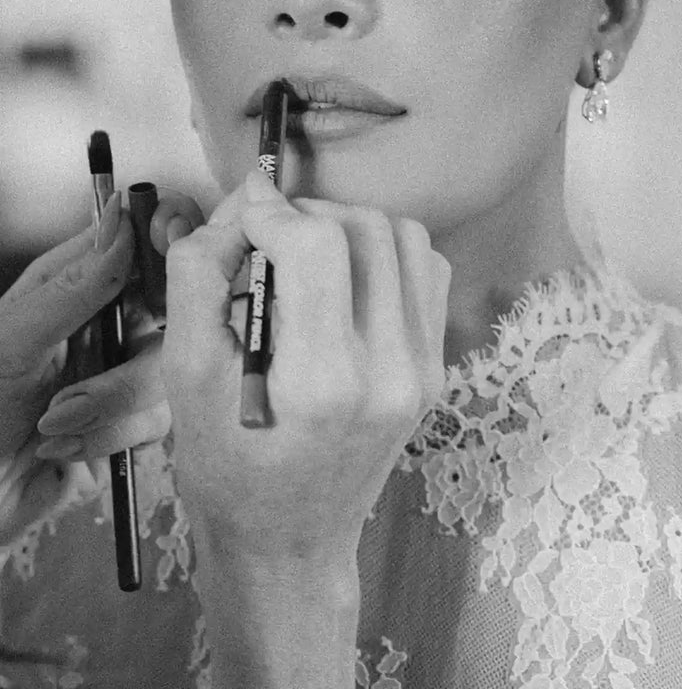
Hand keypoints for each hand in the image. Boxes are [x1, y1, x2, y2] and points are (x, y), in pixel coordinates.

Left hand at [2, 190, 204, 462]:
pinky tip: (66, 446)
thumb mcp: (13, 340)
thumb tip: (119, 219)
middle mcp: (104, 323)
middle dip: (132, 361)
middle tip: (82, 382)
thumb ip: (75, 284)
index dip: (165, 238)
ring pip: (168, 370)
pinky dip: (110, 438)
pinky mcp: (132, 423)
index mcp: (71, 287)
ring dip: (110, 406)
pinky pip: (158, 420)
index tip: (172, 252)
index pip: (135, 241)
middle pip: (170, 310)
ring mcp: (122, 372)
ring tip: (55, 422)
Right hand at [162, 171, 451, 566]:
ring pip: (403, 237)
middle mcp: (389, 372)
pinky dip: (386, 253)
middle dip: (306, 215)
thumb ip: (199, 277)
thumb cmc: (227, 468)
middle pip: (363, 229)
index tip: (240, 223)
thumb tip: (240, 199)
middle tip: (266, 240)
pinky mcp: (435, 367)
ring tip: (305, 255)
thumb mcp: (186, 377)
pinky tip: (345, 280)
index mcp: (323, 382)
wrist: (290, 541)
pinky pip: (426, 268)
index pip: (317, 245)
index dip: (271, 213)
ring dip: (348, 226)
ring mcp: (423, 370)